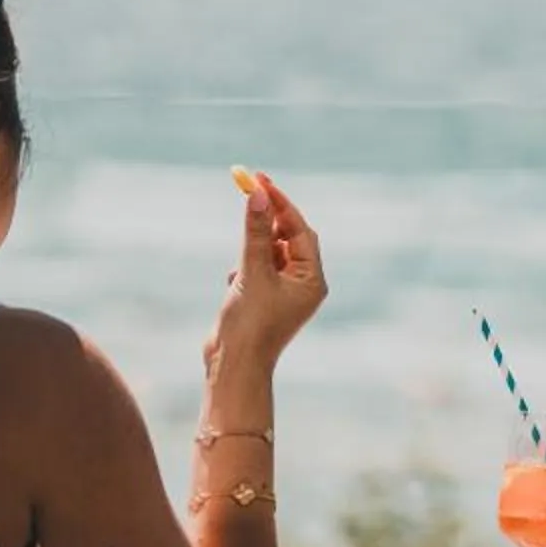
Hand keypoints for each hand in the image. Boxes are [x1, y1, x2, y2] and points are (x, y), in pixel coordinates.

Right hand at [206, 172, 326, 375]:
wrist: (233, 366)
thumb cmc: (249, 324)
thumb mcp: (251, 271)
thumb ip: (256, 232)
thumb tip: (257, 196)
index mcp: (312, 279)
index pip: (299, 229)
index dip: (279, 202)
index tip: (258, 180)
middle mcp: (304, 285)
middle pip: (289, 236)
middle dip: (268, 219)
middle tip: (247, 189)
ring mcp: (284, 293)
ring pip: (270, 252)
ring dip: (253, 248)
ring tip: (241, 268)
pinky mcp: (265, 299)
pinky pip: (257, 269)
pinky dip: (245, 267)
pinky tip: (234, 284)